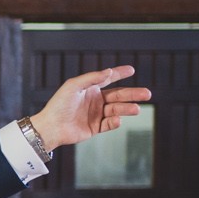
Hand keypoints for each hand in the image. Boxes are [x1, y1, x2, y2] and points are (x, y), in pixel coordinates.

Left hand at [31, 65, 151, 152]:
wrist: (50, 127)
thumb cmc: (59, 105)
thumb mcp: (73, 86)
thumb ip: (91, 78)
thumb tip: (109, 71)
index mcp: (90, 88)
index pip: (108, 79)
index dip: (120, 73)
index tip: (131, 70)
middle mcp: (95, 100)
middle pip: (119, 95)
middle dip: (133, 94)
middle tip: (147, 94)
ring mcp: (96, 114)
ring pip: (116, 110)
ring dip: (127, 109)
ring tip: (136, 109)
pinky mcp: (95, 127)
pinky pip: (109, 124)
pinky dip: (114, 122)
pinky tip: (117, 120)